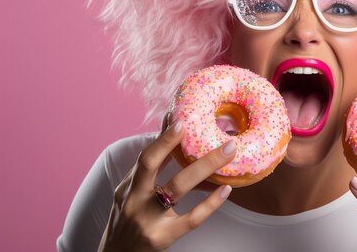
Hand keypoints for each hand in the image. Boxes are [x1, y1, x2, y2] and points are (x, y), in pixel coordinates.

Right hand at [97, 121, 236, 251]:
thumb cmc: (131, 221)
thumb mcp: (133, 194)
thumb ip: (151, 169)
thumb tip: (169, 130)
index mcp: (128, 186)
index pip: (145, 156)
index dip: (162, 137)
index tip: (179, 118)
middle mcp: (134, 199)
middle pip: (151, 164)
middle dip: (173, 142)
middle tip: (200, 125)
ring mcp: (147, 219)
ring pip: (177, 187)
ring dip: (205, 166)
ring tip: (227, 151)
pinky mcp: (162, 237)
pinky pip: (191, 219)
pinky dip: (210, 203)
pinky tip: (226, 190)